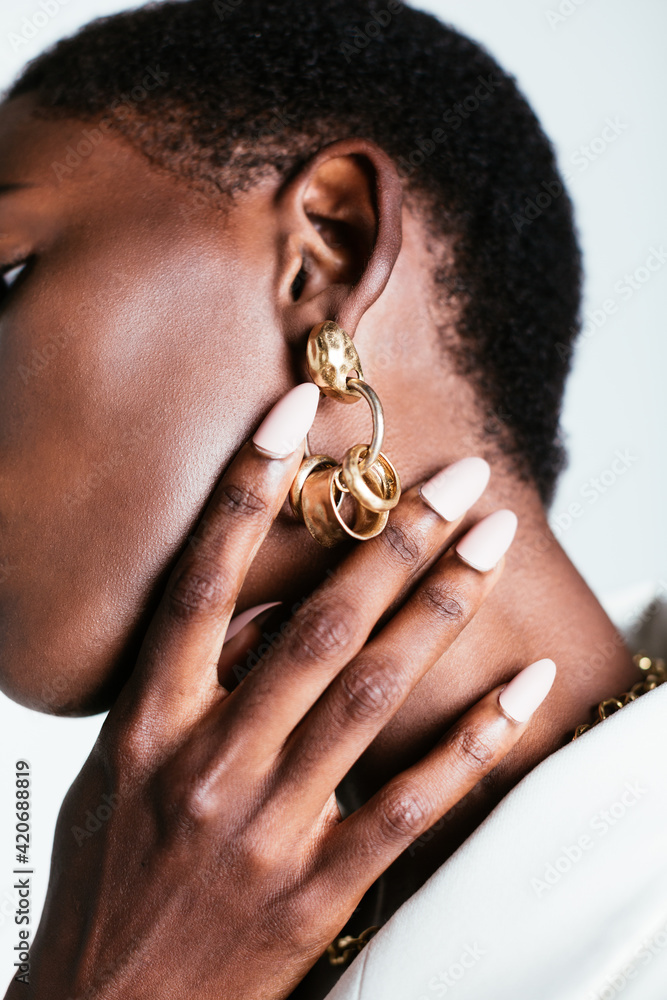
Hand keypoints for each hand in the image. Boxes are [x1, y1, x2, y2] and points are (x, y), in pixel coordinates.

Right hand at [7, 385, 554, 999]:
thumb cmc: (111, 880)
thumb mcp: (120, 771)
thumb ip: (187, 688)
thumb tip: (264, 610)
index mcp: (147, 725)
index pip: (202, 581)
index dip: (247, 489)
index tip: (296, 413)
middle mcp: (208, 763)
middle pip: (317, 627)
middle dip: (393, 540)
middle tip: (459, 478)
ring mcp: (267, 828)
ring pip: (372, 695)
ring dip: (439, 608)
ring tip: (491, 542)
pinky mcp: (317, 891)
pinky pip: (411, 801)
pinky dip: (476, 738)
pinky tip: (525, 683)